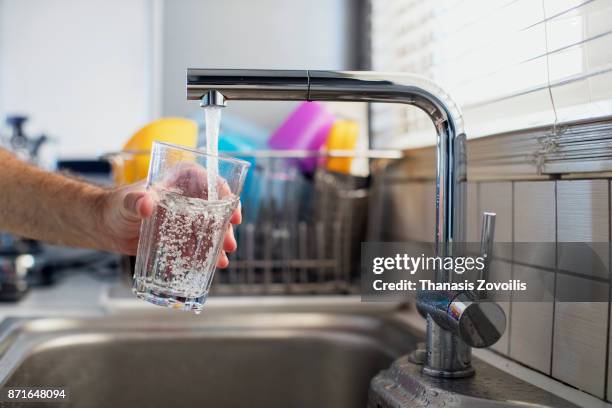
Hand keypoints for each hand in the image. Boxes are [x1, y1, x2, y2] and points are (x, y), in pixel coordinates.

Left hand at [98, 180, 240, 267]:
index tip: (233, 215)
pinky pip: (198, 244)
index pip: (211, 182)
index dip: (226, 197)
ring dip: (219, 244)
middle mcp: (188, 197)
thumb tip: (146, 204)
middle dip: (226, 228)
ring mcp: (186, 218)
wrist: (104, 227)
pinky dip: (205, 255)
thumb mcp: (125, 202)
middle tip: (229, 245)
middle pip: (216, 209)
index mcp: (180, 180)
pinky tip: (209, 266)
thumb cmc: (114, 206)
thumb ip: (135, 201)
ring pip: (211, 229)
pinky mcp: (181, 236)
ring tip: (221, 261)